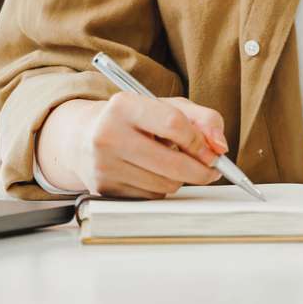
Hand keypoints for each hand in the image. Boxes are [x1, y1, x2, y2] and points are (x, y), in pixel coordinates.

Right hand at [76, 92, 228, 198]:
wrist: (82, 136)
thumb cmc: (131, 119)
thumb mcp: (164, 106)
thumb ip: (201, 118)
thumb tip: (220, 146)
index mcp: (123, 105)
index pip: (174, 124)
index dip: (200, 141)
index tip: (212, 150)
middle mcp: (108, 134)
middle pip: (173, 164)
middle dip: (200, 170)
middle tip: (210, 168)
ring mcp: (104, 165)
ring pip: (165, 185)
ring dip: (179, 179)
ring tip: (169, 162)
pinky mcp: (104, 189)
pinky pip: (151, 198)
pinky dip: (160, 188)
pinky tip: (150, 173)